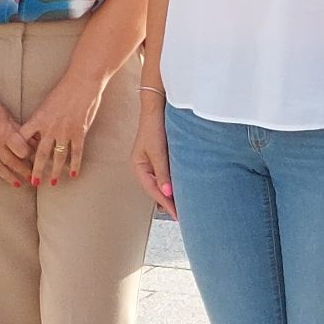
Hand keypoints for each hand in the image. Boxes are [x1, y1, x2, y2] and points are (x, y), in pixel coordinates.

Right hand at [0, 80, 34, 189]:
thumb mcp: (7, 115)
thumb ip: (19, 130)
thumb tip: (32, 139)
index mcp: (6, 133)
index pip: (22, 151)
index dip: (30, 155)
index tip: (35, 158)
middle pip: (13, 162)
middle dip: (24, 171)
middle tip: (32, 177)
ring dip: (10, 177)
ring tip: (18, 185)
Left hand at [16, 70, 104, 183]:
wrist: (82, 83)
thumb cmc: (64, 90)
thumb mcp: (46, 103)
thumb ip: (41, 118)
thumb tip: (35, 130)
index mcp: (39, 119)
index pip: (24, 139)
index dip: (20, 151)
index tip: (18, 161)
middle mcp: (50, 128)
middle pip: (41, 154)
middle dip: (36, 170)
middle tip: (33, 182)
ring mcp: (65, 132)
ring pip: (58, 156)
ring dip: (55, 171)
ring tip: (52, 183)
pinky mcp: (79, 132)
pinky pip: (76, 152)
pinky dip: (75, 165)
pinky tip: (74, 174)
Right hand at [132, 96, 174, 218]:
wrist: (158, 107)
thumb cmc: (154, 126)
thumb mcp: (158, 151)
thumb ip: (163, 172)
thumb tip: (168, 193)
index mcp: (138, 167)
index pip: (153, 191)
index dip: (165, 204)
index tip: (177, 215)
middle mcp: (145, 167)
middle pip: (157, 190)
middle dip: (169, 202)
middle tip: (184, 215)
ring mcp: (153, 163)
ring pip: (163, 184)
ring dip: (173, 194)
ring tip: (185, 206)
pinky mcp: (162, 158)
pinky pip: (168, 175)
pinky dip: (175, 183)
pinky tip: (184, 188)